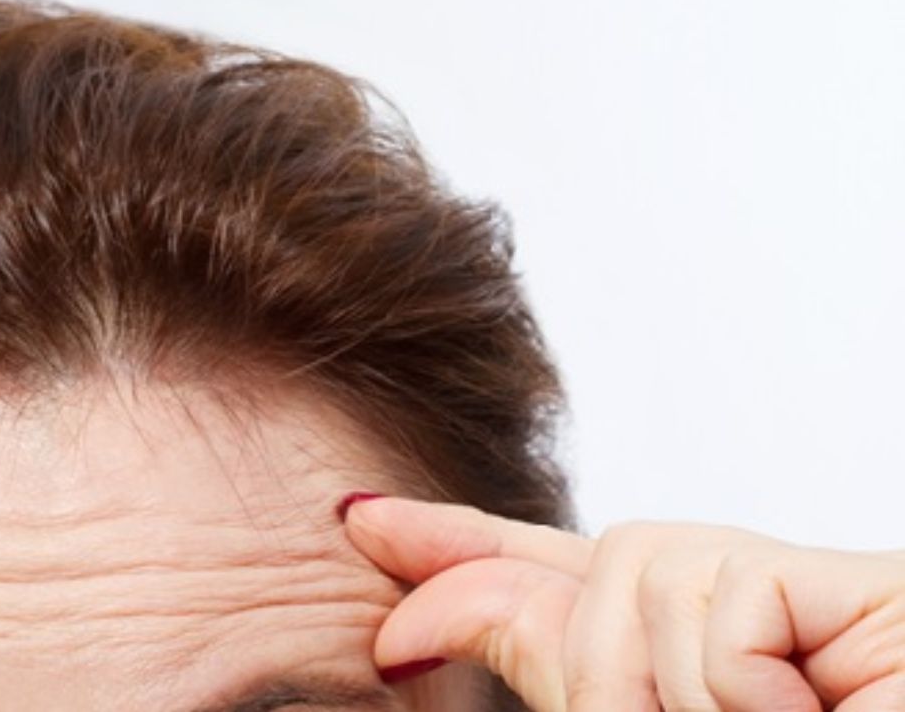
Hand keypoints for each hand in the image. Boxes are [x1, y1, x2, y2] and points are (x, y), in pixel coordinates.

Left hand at [340, 494, 904, 710]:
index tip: (361, 521)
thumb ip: (562, 670)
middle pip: (602, 571)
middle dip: (601, 670)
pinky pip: (712, 610)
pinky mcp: (870, 586)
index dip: (464, 549)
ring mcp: (822, 595)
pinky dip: (737, 690)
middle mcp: (766, 617)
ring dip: (680, 699)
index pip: (567, 583)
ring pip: (643, 581)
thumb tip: (413, 623)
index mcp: (717, 673)